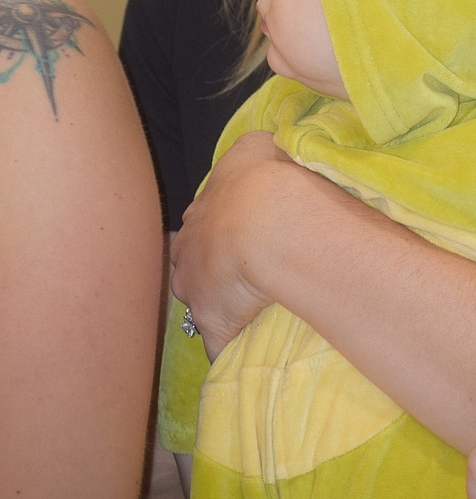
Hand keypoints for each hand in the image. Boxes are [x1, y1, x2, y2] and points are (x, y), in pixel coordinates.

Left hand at [171, 131, 288, 359]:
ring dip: (214, 307)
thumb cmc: (262, 177)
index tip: (234, 238)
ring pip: (197, 303)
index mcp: (200, 213)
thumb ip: (253, 150)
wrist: (265, 218)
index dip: (217, 234)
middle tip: (237, 273)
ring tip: (243, 311)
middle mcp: (189, 252)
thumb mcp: (256, 146)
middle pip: (190, 265)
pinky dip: (227, 348)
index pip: (200, 228)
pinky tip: (241, 352)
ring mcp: (195, 292)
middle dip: (207, 270)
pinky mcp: (212, 325)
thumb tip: (262, 151)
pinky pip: (218, 344)